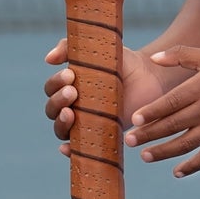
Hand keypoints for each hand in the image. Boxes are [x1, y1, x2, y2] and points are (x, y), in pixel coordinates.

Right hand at [42, 37, 169, 155]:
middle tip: (73, 92)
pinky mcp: (100, 135)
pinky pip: (80, 148)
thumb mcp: (97, 49)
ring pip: (61, 129)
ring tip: (71, 113)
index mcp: (69, 85)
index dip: (56, 83)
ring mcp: (86, 122)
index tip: (70, 75)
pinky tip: (66, 148)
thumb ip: (71, 48)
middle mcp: (74, 105)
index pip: (51, 88)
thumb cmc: (122, 63)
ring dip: (61, 123)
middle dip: (58, 101)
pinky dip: (68, 150)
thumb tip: (48, 59)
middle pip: (52, 110)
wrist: (150, 78)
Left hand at [125, 47, 199, 176]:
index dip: (151, 112)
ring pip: (185, 144)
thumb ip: (180, 55)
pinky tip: (176, 172)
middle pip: (172, 125)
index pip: (170, 102)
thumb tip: (153, 58)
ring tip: (144, 156)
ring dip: (163, 152)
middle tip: (128, 140)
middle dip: (148, 134)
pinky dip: (192, 167)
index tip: (134, 119)